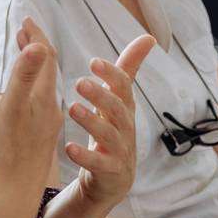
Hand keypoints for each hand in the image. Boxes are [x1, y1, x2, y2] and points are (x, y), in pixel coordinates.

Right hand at [0, 17, 65, 217]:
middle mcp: (48, 109)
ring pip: (44, 87)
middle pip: (47, 70)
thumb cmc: (9, 155)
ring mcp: (44, 125)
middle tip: (24, 26)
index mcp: (43, 98)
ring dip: (35, 66)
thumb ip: (24, 77)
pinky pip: (39, 103)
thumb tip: (40, 44)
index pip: (45, 57)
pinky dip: (33, 88)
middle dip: (36, 46)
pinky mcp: (38, 139)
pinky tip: (26, 95)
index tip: (26, 17)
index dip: (36, 36)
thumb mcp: (13, 111)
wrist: (16, 198)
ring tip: (25, 51)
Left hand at [64, 34, 156, 211]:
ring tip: (72, 108)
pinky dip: (85, 156)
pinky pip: (99, 164)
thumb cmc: (112, 131)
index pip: (124, 88)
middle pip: (118, 110)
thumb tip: (148, 38)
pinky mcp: (111, 173)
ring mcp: (121, 151)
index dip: (112, 75)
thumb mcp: (117, 100)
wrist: (112, 179)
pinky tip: (68, 147)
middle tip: (80, 82)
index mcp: (125, 108)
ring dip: (92, 121)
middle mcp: (126, 128)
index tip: (93, 62)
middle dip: (101, 95)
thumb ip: (127, 69)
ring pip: (110, 136)